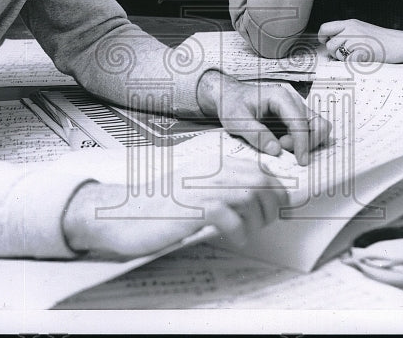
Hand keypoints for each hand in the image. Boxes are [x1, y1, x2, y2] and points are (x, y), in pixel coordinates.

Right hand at [62, 159, 287, 257]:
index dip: (277, 189)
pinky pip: (232, 220)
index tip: (281, 206)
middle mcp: (211, 171)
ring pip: (252, 198)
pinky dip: (239, 233)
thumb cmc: (160, 205)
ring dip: (257, 220)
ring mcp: (202, 188)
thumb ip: (222, 186)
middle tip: (265, 222)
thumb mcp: (194, 188)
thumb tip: (259, 197)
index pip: (259, 170)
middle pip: (262, 182)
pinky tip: (232, 238)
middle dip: (272, 205)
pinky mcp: (194, 209)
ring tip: (247, 232)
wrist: (122, 213)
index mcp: (213, 164)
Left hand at [197, 70, 329, 165]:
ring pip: (317, 127)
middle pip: (316, 124)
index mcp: (280, 97)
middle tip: (281, 147)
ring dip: (306, 142)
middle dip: (305, 142)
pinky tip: (284, 144)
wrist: (230, 97)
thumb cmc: (233, 105)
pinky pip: (309, 131)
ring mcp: (296, 109)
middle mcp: (293, 101)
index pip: (300, 121)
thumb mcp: (237, 121)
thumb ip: (256, 135)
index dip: (302, 143)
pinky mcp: (295, 118)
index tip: (300, 161)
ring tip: (281, 144)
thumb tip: (276, 150)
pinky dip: (303, 142)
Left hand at [318, 19, 396, 62]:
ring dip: (343, 58)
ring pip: (338, 53)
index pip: (325, 28)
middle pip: (330, 44)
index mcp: (350, 23)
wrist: (400, 43)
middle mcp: (351, 29)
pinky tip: (361, 60)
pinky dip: (352, 63)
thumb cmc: (383, 39)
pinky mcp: (363, 51)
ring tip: (356, 56)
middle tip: (345, 54)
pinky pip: (348, 61)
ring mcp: (357, 40)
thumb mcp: (362, 29)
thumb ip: (347, 32)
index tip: (326, 42)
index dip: (322, 37)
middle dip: (335, 52)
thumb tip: (331, 41)